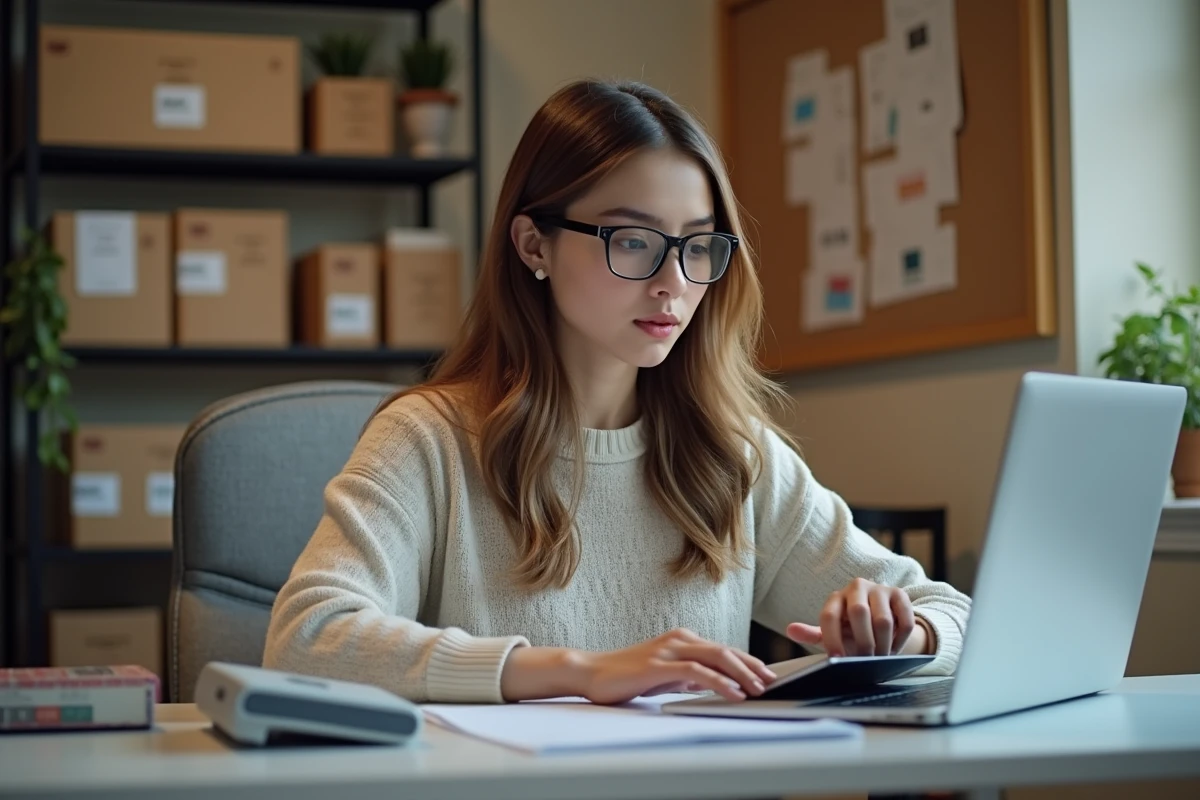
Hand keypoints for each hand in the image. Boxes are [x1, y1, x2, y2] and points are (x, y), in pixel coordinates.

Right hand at [501, 628, 776, 704]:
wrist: (590, 672)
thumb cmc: (625, 675)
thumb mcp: (663, 674)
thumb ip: (685, 675)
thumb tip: (708, 683)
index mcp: (681, 639)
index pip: (722, 650)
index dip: (747, 662)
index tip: (766, 675)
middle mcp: (679, 640)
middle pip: (726, 650)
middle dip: (752, 666)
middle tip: (771, 681)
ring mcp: (669, 651)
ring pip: (717, 658)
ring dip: (742, 674)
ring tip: (759, 690)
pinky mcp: (660, 666)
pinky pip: (698, 673)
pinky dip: (720, 683)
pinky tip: (734, 694)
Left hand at [786, 577, 922, 656]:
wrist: (882, 619)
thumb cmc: (852, 629)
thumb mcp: (832, 632)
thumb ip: (812, 634)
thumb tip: (790, 630)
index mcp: (835, 598)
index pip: (829, 615)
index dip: (832, 639)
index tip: (837, 659)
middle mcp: (856, 588)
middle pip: (859, 613)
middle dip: (863, 642)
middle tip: (866, 660)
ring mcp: (880, 589)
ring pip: (883, 620)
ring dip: (883, 645)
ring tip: (881, 657)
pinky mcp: (901, 595)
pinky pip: (904, 621)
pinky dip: (900, 640)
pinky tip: (894, 647)